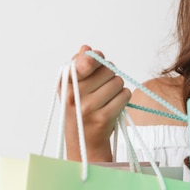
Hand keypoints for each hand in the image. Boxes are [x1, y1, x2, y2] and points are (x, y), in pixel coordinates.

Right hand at [64, 45, 131, 161]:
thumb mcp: (74, 86)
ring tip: (106, 98)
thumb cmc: (81, 108)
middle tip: (102, 88)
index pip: (86, 61)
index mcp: (65, 84)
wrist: (84, 141)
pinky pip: (124, 95)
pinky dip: (123, 98)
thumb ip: (80, 64)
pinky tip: (113, 106)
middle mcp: (74, 95)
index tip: (96, 63)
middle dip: (109, 75)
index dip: (96, 60)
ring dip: (117, 88)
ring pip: (118, 82)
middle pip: (108, 69)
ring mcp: (88, 108)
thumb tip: (86, 48)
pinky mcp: (103, 118)